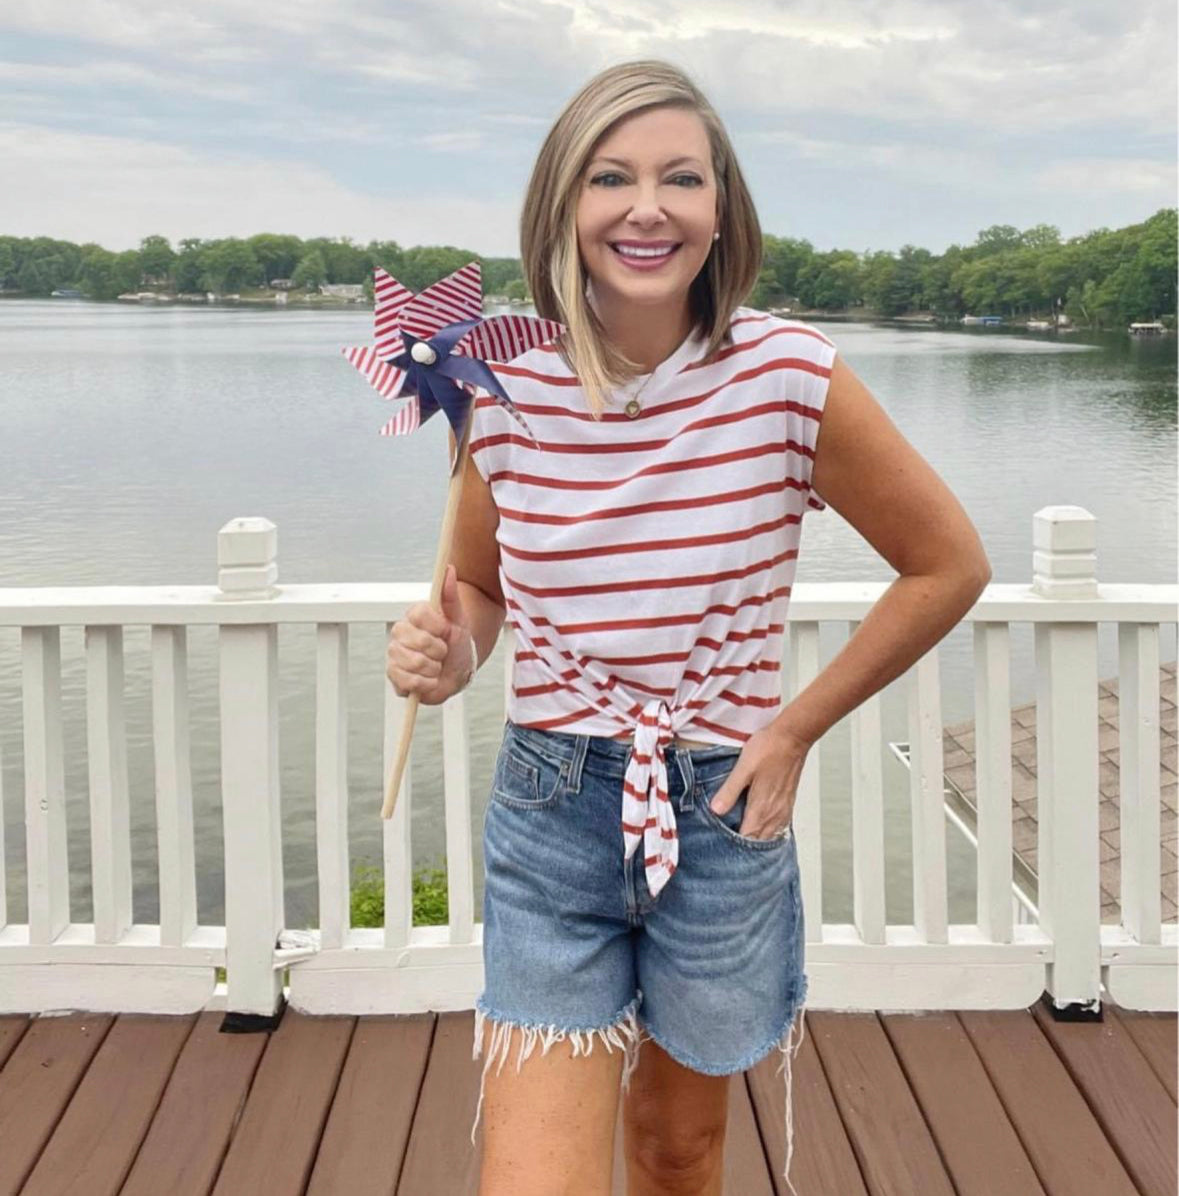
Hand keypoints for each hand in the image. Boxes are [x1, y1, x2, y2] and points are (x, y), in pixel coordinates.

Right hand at [386, 563, 474, 705]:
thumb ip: (451, 595)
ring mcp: (395, 654)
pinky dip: (426, 684)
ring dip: (434, 668)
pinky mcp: (394, 677)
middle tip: (443, 652)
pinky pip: (408, 681)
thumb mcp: (459, 620)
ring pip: (414, 662)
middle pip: (417, 640)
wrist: (457, 672)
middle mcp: (400, 633)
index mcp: (414, 616)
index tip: (446, 631)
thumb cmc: (457, 644)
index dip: (436, 626)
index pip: (419, 613)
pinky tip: (429, 679)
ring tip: (436, 666)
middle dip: (439, 650)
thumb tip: (449, 568)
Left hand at [707, 721, 811, 839]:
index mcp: (761, 807)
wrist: (793, 737)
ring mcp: (783, 808)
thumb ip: (729, 791)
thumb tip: (715, 811)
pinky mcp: (788, 802)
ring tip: (743, 841)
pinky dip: (769, 831)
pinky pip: (779, 826)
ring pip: (770, 835)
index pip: (748, 837)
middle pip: (759, 840)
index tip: (722, 846)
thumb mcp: (743, 768)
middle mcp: (774, 812)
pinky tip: (762, 828)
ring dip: (758, 840)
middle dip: (745, 846)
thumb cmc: (768, 749)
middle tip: (729, 847)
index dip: (735, 845)